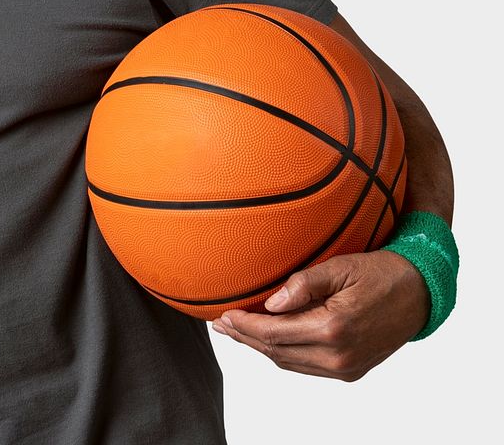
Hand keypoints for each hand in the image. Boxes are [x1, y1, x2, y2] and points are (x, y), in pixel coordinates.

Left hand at [211, 250, 429, 380]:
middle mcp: (339, 355)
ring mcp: (345, 368)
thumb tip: (270, 304)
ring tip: (236, 331)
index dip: (245, 325)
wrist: (419, 293)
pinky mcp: (350, 371)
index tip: (223, 315)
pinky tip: (267, 339)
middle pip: (276, 351)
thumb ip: (303, 285)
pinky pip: (305, 366)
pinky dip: (282, 354)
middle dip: (245, 337)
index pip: (274, 332)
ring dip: (260, 347)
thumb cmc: (379, 272)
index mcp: (334, 328)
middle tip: (220, 324)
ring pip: (288, 363)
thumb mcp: (339, 267)